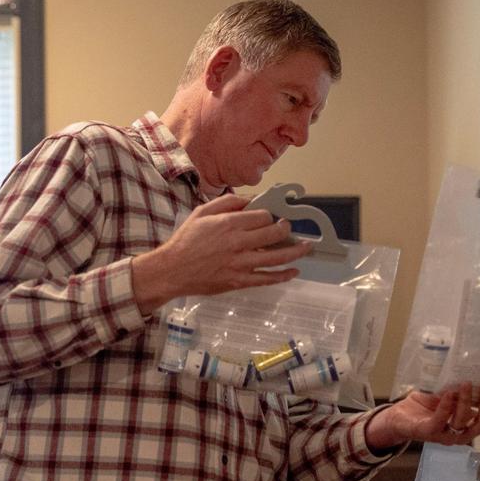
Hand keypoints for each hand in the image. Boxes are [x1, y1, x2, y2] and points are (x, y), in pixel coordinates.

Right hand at [131, 194, 312, 313]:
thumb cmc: (186, 241)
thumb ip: (227, 203)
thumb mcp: (202, 212)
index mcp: (229, 224)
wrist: (172, 270)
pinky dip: (283, 275)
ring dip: (296, 252)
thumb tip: (249, 199)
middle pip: (274, 234)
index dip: (271, 215)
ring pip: (276, 257)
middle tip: (290, 228)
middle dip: (287, 229)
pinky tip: (294, 271)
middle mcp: (238, 243)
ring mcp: (240, 264)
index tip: (274, 216)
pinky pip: (267, 279)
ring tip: (307, 247)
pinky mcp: (239, 281)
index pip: (262, 216)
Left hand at [365, 382, 479, 450]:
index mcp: (470, 426)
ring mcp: (445, 435)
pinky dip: (446, 406)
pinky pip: (441, 421)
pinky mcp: (428, 432)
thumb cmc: (428, 407)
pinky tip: (448, 393)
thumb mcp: (452, 397)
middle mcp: (461, 434)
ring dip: (466, 402)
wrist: (400, 417)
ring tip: (465, 384)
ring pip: (463, 423)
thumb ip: (466, 392)